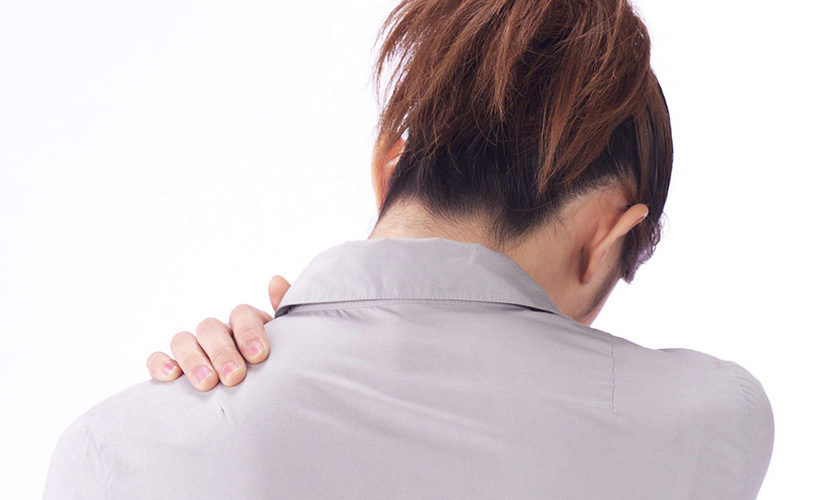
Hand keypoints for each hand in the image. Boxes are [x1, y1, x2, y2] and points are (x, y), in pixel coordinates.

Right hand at [146, 275, 290, 390]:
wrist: (268, 402)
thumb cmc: (280, 371)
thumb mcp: (291, 344)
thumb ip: (287, 312)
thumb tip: (276, 280)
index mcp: (247, 325)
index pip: (241, 314)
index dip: (248, 332)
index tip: (259, 356)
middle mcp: (219, 334)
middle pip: (211, 329)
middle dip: (222, 352)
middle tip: (234, 377)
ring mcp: (195, 350)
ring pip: (183, 341)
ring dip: (193, 360)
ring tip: (207, 384)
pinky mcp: (175, 369)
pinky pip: (158, 360)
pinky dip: (160, 364)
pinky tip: (171, 377)